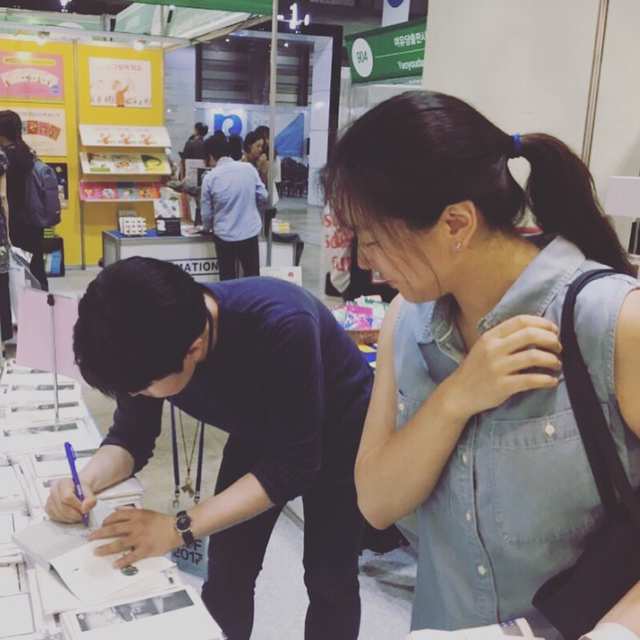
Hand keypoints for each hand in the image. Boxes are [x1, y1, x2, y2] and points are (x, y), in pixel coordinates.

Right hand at [45, 477, 95, 523]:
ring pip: (59, 514)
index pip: (67, 497)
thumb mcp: (89, 490)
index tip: (84, 508)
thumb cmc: (81, 488)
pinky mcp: (48, 509)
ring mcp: (49, 500)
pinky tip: (71, 515)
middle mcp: (54, 490)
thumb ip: (90, 499)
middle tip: (83, 515)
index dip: (77, 505)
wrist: (78, 488)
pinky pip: (55, 518)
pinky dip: (65, 519)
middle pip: (62, 507)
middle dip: (75, 514)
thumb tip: (85, 508)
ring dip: (71, 518)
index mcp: (63, 483)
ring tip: (78, 515)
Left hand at [89, 508, 180, 568]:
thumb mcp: (146, 512)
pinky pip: (131, 556)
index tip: (101, 526)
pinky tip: (115, 565)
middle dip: (100, 534)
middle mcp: (136, 526)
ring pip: (119, 543)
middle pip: (113, 529)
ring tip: (96, 552)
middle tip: (91, 538)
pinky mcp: (145, 549)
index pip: (116, 516)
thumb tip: (118, 510)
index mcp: (136, 516)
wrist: (175, 529)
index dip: (106, 521)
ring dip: (106, 548)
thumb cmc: (161, 521)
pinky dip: (122, 561)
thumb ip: (132, 512)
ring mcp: (139, 538)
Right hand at [445, 314, 561, 418]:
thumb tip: (538, 331)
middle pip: (530, 335)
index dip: (542, 323)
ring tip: (556, 364)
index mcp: (490, 336)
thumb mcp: (485, 346)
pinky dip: (546, 380)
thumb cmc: (477, 369)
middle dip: (550, 339)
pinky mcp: (502, 386)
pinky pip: (531, 380)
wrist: (459, 393)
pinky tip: (552, 381)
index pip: (521, 321)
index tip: (554, 330)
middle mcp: (493, 349)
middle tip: (558, 347)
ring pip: (533, 356)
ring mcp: (497, 368)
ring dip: (552, 359)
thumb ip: (506, 338)